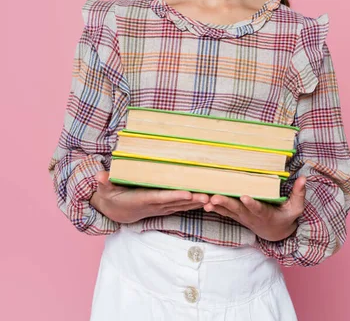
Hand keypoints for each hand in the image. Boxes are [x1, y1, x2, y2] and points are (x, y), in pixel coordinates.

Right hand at [90, 171, 209, 223]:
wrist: (115, 211)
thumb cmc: (111, 196)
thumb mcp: (105, 190)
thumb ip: (104, 182)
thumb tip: (99, 176)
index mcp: (142, 199)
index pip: (160, 197)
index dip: (174, 196)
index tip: (187, 193)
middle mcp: (154, 205)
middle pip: (175, 203)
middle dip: (191, 201)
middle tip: (207, 196)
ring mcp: (160, 208)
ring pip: (181, 206)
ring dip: (196, 204)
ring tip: (212, 198)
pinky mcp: (164, 207)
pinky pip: (181, 207)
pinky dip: (193, 205)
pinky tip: (206, 201)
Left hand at [203, 176, 305, 240]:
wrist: (275, 233)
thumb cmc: (286, 217)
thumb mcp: (296, 209)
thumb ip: (299, 194)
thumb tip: (304, 178)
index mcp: (266, 214)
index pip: (258, 208)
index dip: (251, 204)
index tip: (245, 197)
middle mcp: (251, 216)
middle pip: (237, 210)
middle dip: (226, 203)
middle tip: (215, 197)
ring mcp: (242, 217)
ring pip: (227, 211)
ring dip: (216, 206)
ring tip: (206, 200)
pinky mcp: (236, 216)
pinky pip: (223, 212)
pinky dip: (214, 207)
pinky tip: (203, 201)